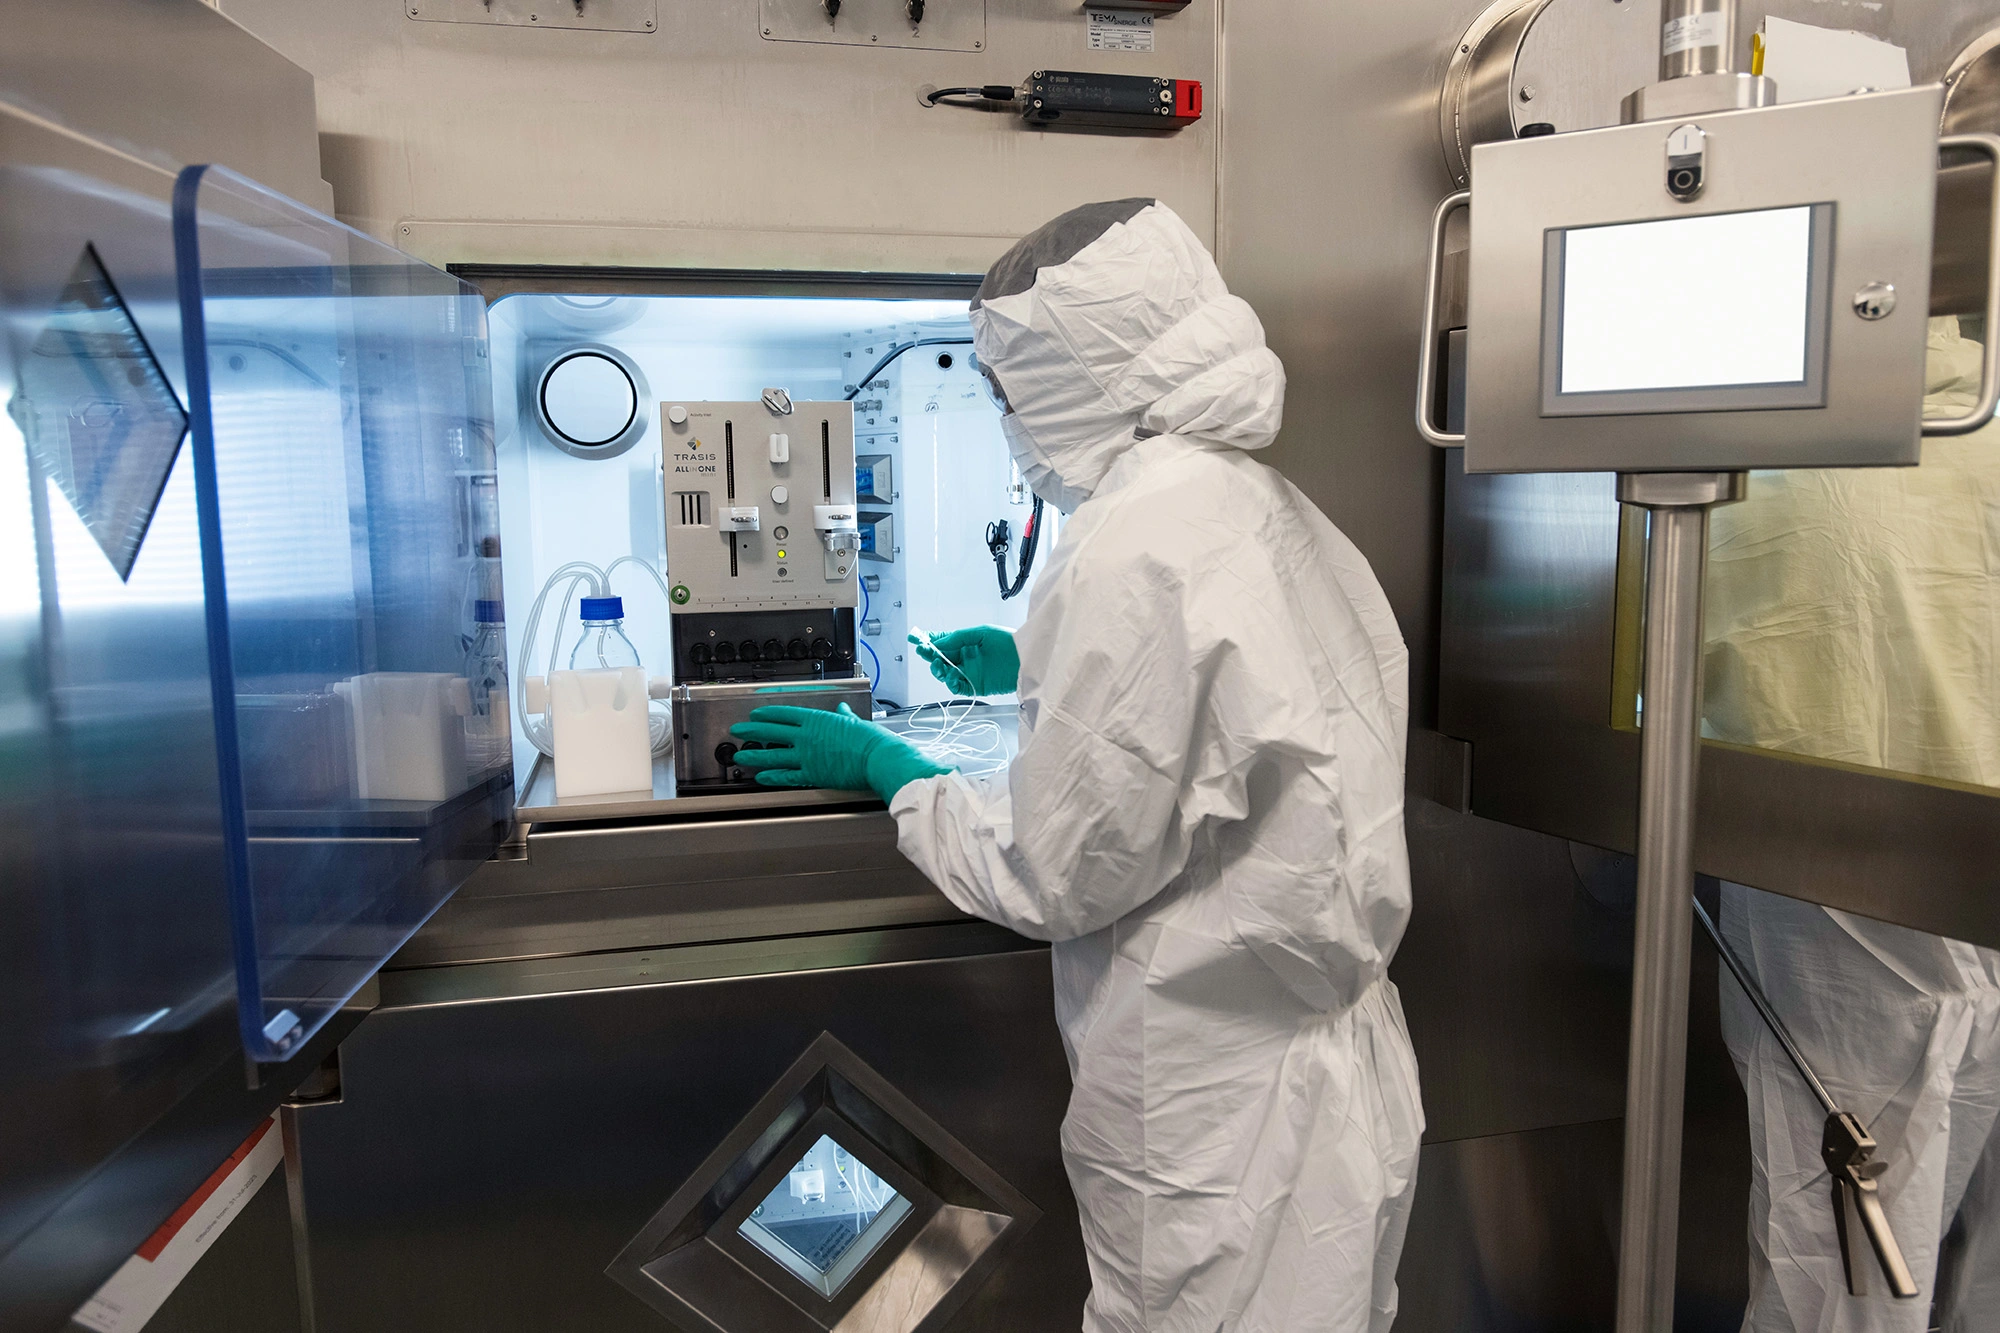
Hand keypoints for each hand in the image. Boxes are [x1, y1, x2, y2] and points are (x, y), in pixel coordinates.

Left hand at [729, 703, 948, 800]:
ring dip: (754, 755)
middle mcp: (807, 736)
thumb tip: (841, 710)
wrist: (878, 758)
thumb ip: (844, 716)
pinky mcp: (812, 774)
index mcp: (817, 719)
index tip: (755, 714)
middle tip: (737, 731)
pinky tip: (761, 776)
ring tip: (740, 756)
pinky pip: (787, 775)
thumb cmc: (871, 740)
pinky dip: (773, 776)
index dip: (767, 714)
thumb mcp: (855, 722)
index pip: (784, 714)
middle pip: (771, 731)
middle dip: (751, 731)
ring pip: (773, 754)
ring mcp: (807, 756)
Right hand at [909, 626, 1019, 696]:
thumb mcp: (981, 633)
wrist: (1027, 659)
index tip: (915, 638)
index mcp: (966, 643)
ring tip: (939, 665)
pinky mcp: (976, 686)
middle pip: (940, 658)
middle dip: (930, 655)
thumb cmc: (1009, 642)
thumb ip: (958, 638)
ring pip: (946, 674)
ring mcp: (970, 673)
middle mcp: (966, 658)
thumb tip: (938, 643)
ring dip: (938, 670)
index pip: (942, 642)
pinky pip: (958, 687)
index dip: (928, 640)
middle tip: (924, 652)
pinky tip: (952, 677)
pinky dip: (952, 683)